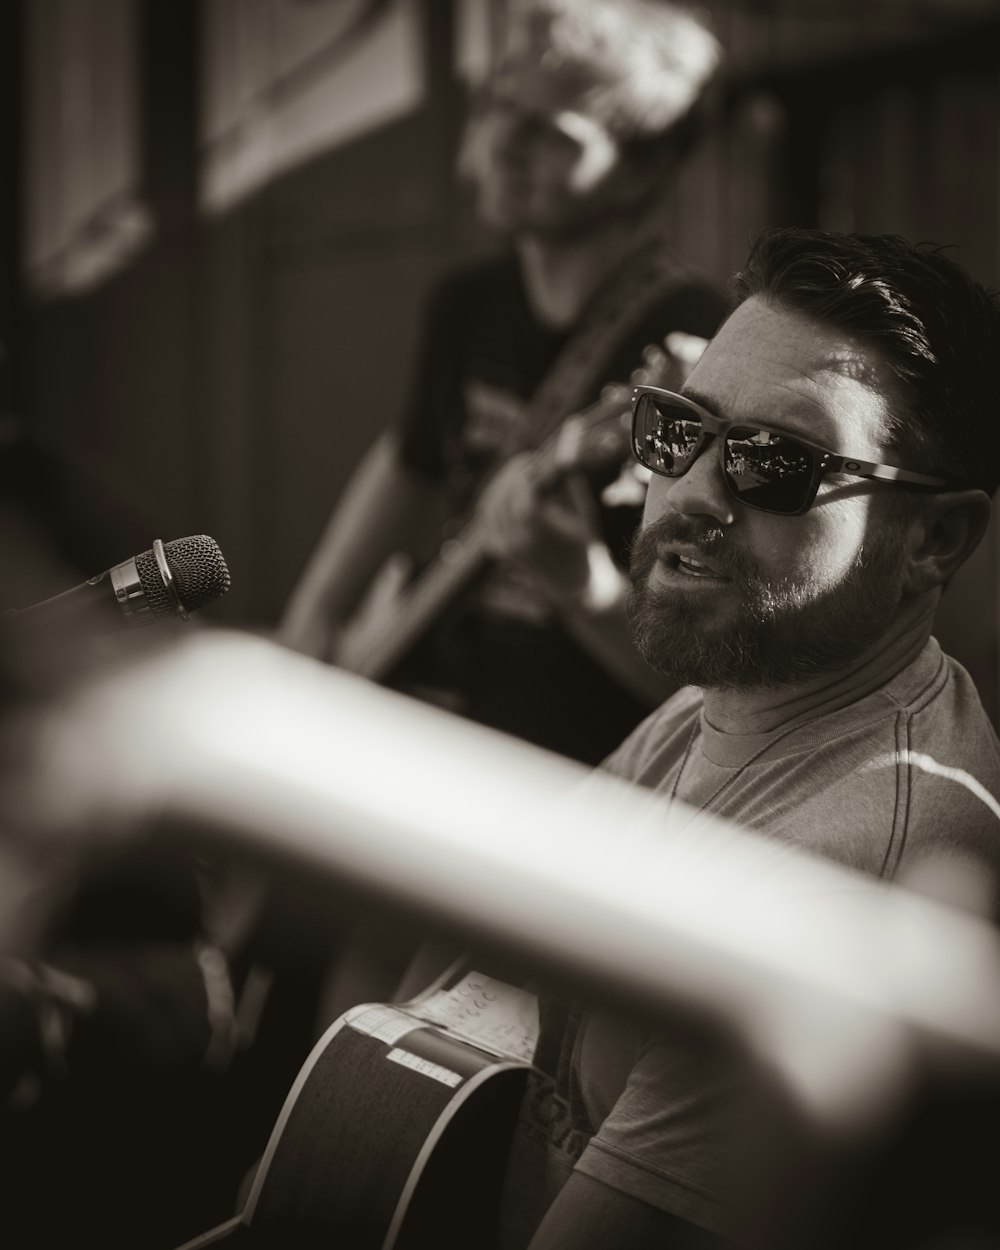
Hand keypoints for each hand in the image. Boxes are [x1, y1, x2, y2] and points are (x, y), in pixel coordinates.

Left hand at [477, 452, 602, 600]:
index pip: (522, 497)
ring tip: (522, 473)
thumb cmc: (583, 543)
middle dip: (513, 474)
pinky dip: (495, 499)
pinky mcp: (497, 549)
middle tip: (525, 459)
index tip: (532, 457)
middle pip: (502, 498)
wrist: (572, 581)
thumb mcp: (584, 511)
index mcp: (541, 536)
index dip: (524, 473)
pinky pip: (487, 515)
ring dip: (503, 484)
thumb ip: (570, 480)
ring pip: (490, 505)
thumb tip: (562, 449)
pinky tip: (509, 490)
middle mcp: (517, 543)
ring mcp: (504, 548)